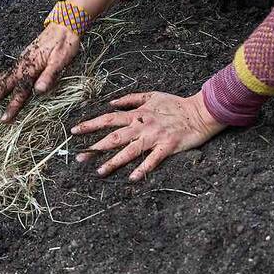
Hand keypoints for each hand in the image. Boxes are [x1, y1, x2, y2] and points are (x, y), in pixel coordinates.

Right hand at [0, 23, 78, 120]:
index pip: (19, 92)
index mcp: (30, 69)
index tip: (3, 120)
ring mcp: (18, 64)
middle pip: (0, 88)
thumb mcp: (61, 60)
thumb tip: (39, 91)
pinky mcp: (19, 62)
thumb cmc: (64, 44)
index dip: (12, 107)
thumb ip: (50, 75)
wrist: (63, 26)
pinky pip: (1, 75)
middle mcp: (20, 67)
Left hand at [71, 91, 225, 180]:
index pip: (108, 119)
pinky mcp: (167, 147)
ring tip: (99, 172)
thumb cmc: (175, 104)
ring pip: (130, 151)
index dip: (91, 124)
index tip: (74, 131)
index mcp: (137, 114)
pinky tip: (132, 178)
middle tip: (79, 157)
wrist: (199, 111)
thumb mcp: (151, 95)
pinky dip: (142, 169)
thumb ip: (131, 99)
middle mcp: (142, 126)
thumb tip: (112, 103)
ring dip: (114, 162)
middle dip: (95, 147)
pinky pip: (152, 160)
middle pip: (114, 137)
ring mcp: (154, 137)